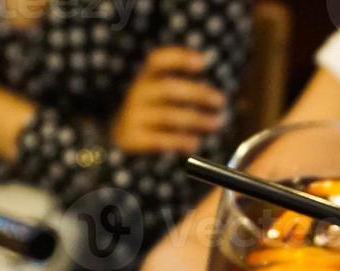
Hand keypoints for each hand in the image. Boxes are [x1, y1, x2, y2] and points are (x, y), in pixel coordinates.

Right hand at [111, 47, 225, 154]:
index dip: (179, 58)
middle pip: (168, 88)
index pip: (157, 60)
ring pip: (167, 115)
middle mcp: (138, 93)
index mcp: (146, 77)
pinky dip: (179, 141)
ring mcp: (134, 115)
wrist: (119, 137)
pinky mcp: (133, 137)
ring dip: (196, 119)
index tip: (203, 61)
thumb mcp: (161, 93)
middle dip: (198, 93)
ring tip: (216, 123)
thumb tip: (214, 84)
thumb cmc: (153, 111)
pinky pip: (159, 139)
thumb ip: (184, 86)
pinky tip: (195, 143)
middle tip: (220, 101)